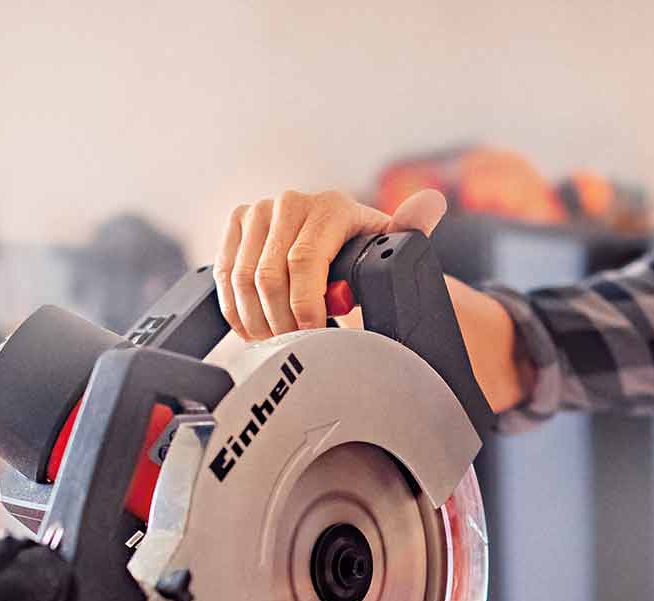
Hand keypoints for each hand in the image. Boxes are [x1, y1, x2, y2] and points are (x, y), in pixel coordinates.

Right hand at [213, 188, 446, 340]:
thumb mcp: (390, 245)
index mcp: (330, 206)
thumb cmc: (363, 250)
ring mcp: (258, 211)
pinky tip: (253, 326)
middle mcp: (290, 202)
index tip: (314, 332)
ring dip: (255, 319)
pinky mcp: (236, 225)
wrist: (336, 240)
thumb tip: (430, 205)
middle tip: (293, 345)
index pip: (304, 261)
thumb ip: (410, 230)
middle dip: (280, 320)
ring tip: (275, 340)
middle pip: (268, 275)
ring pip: (241, 279)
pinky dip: (235, 309)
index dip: (305, 306)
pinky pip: (223, 274)